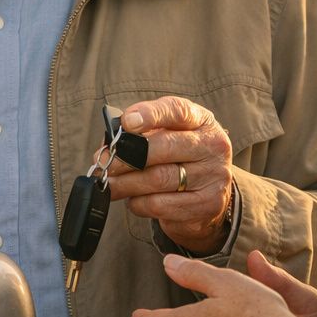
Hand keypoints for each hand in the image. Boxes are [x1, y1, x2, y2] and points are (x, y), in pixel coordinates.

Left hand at [110, 96, 234, 254]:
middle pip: (165, 148)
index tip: (126, 123)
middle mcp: (212, 146)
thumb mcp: (168, 134)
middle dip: (126, 156)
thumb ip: (142, 132)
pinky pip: (161, 205)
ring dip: (126, 183)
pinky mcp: (208, 205)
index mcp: (201, 120)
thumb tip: (109, 144)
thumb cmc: (179, 155)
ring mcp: (214, 176)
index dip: (150, 115)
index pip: (177, 111)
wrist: (211, 190)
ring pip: (159, 179)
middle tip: (102, 163)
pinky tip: (133, 200)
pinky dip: (139, 203)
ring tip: (109, 185)